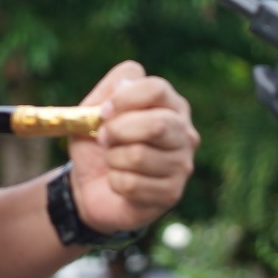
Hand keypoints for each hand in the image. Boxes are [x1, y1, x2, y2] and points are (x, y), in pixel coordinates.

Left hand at [66, 62, 198, 236]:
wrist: (92, 186)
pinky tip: (119, 183)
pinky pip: (131, 184)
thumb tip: (124, 84)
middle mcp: (185, 133)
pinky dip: (114, 182)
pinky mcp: (172, 193)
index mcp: (171, 105)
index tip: (103, 111)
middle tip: (103, 138)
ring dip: (113, 159)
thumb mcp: (93, 111)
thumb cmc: (97, 143)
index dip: (124, 99)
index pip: (156, 90)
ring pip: (139, 156)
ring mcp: (182, 165)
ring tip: (113, 161)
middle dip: (118, 131)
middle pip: (156, 124)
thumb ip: (108, 90)